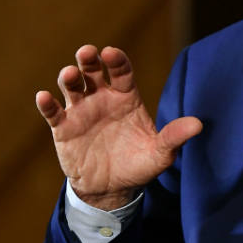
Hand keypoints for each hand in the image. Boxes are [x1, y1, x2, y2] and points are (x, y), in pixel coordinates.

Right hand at [34, 45, 202, 209]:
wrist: (111, 190)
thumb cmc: (138, 166)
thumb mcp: (160, 154)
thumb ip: (174, 137)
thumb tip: (199, 125)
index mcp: (126, 97)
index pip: (121, 71)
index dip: (116, 60)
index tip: (111, 53)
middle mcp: (102, 98)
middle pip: (93, 70)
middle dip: (89, 59)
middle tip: (87, 53)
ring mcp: (81, 111)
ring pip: (71, 86)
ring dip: (69, 77)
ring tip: (70, 75)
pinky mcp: (63, 128)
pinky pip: (53, 112)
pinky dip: (47, 103)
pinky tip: (43, 97)